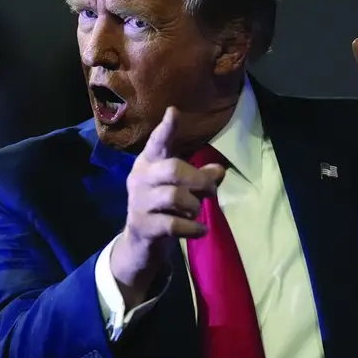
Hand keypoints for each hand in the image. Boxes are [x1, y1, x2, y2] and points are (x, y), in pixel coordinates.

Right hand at [110, 107, 224, 302]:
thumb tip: (220, 169)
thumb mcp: (181, 190)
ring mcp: (138, 203)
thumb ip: (200, 177)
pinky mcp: (142, 226)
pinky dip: (192, 228)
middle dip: (199, 179)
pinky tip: (201, 230)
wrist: (139, 245)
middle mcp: (140, 179)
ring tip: (197, 212)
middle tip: (211, 191)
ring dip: (194, 205)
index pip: (157, 142)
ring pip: (174, 196)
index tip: (174, 112)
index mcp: (149, 163)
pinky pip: (173, 224)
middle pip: (172, 168)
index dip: (166, 129)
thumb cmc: (163, 208)